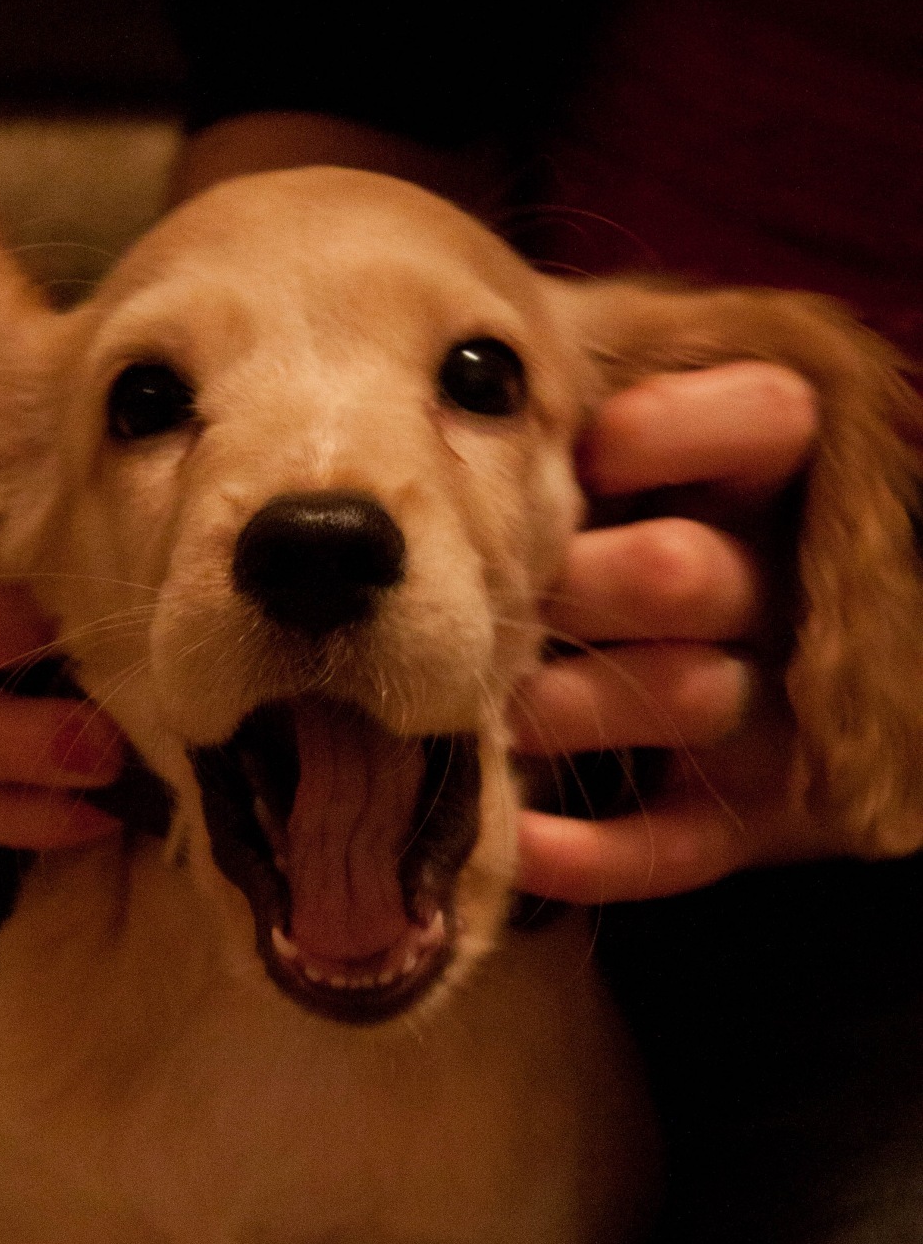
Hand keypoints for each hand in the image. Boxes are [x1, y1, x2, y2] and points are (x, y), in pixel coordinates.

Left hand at [510, 362, 828, 901]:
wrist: (718, 703)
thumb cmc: (616, 550)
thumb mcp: (617, 476)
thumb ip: (572, 433)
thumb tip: (459, 392)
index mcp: (767, 485)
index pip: (769, 415)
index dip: (666, 428)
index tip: (580, 451)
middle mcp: (784, 594)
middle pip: (686, 569)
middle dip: (575, 584)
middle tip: (490, 602)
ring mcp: (773, 712)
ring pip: (690, 697)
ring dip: (569, 708)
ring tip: (485, 714)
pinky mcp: (750, 822)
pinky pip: (674, 847)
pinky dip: (585, 851)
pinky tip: (512, 837)